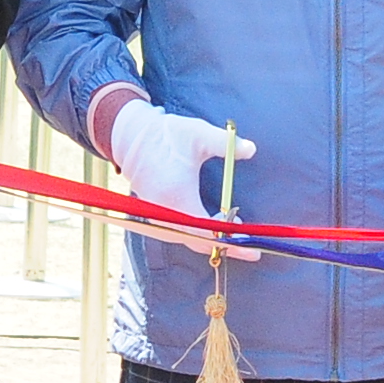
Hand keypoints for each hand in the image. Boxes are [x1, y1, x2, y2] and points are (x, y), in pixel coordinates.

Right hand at [109, 101, 260, 260]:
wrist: (132, 137)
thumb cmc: (166, 135)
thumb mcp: (198, 133)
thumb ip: (227, 144)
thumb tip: (251, 149)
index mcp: (176, 195)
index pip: (206, 231)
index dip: (230, 242)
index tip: (252, 249)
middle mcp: (164, 212)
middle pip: (198, 242)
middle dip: (225, 244)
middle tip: (250, 243)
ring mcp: (156, 217)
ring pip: (188, 240)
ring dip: (212, 239)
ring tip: (235, 227)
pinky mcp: (155, 216)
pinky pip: (180, 234)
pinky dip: (199, 234)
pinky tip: (216, 224)